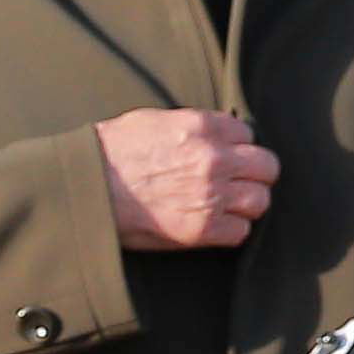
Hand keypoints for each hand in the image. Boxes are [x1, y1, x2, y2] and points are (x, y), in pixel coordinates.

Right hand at [99, 108, 275, 249]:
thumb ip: (194, 125)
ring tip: (226, 205)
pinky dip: (230, 230)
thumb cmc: (112, 152)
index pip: (248, 135)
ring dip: (246, 203)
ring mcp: (211, 195)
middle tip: (237, 181)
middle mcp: (213, 159)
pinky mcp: (202, 228)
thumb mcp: (154, 120)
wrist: (86, 186)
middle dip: (254, 174)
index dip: (237, 147)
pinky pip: (241, 232)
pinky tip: (213, 224)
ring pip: (260, 201)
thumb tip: (219, 133)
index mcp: (202, 126)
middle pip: (267, 167)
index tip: (226, 156)